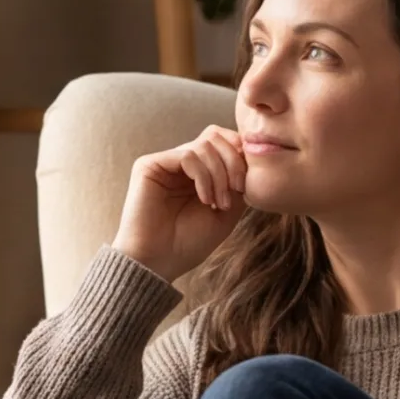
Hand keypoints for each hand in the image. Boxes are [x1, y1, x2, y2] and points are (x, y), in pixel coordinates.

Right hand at [111, 126, 248, 281]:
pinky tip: (204, 199)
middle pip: (216, 136)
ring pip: (205, 144)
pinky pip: (188, 155)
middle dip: (234, 162)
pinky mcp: (150, 165)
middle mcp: (180, 162)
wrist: (158, 262)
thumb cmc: (189, 243)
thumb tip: (249, 156)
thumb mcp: (227, 211)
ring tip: (218, 202)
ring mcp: (165, 162)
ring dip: (220, 174)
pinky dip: (204, 176)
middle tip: (238, 191)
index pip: (224, 142)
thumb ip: (238, 182)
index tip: (247, 187)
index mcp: (198, 171)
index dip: (241, 156)